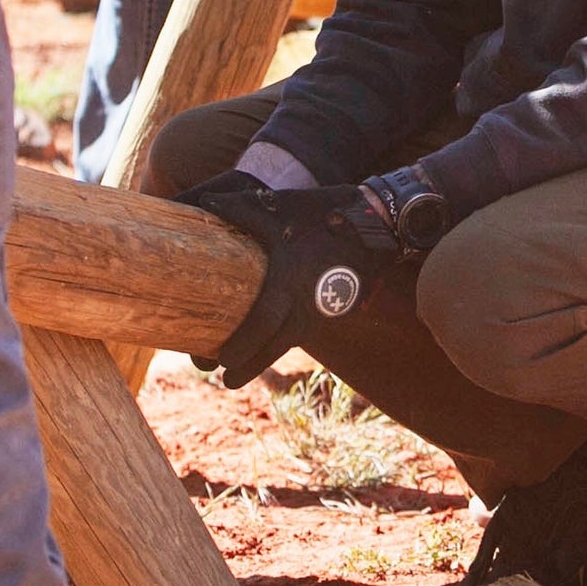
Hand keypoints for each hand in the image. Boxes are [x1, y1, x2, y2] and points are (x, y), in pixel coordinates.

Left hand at [178, 179, 402, 388]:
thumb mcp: (282, 207)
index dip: (242, 345)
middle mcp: (308, 301)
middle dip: (250, 366)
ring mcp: (327, 309)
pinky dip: (287, 338)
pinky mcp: (340, 308)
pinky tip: (274, 341)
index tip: (220, 362)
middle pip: (275, 346)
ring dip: (266, 357)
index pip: (261, 323)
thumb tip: (206, 202)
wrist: (380, 222)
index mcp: (289, 279)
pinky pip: (307, 328)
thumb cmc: (324, 212)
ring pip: (292, 341)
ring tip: (243, 372)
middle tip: (228, 383)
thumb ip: (242, 209)